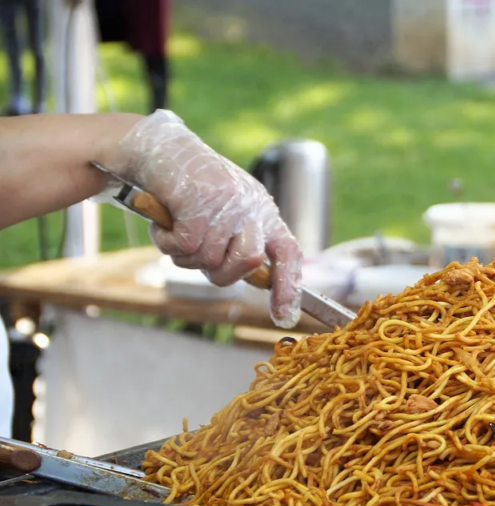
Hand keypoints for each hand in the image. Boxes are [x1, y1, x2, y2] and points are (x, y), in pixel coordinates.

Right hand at [103, 110, 302, 327]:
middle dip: (219, 270)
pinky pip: (183, 247)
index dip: (288, 287)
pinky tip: (164, 220)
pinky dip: (166, 242)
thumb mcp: (224, 213)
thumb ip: (239, 242)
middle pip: (248, 263)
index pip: (288, 253)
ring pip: (209, 260)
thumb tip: (258, 278)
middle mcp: (252, 206)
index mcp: (263, 211)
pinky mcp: (198, 202)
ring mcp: (227, 204)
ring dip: (184, 254)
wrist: (155, 148)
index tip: (285, 317)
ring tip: (176, 227)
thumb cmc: (188, 188)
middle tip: (197, 253)